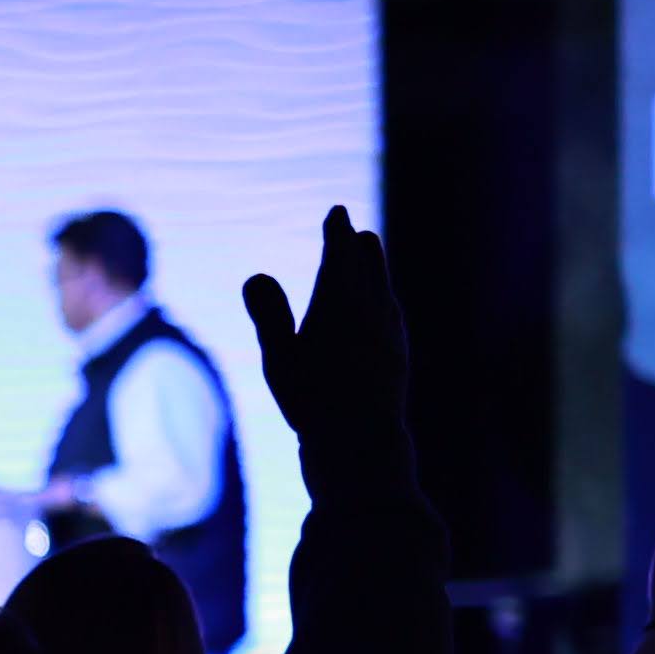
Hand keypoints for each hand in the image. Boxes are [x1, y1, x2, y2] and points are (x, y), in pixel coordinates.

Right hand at [238, 204, 404, 436]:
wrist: (363, 441)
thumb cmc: (313, 400)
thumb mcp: (279, 358)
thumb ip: (269, 314)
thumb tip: (255, 275)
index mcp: (340, 302)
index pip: (341, 255)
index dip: (337, 232)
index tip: (338, 212)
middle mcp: (372, 311)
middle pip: (369, 268)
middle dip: (360, 249)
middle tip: (357, 233)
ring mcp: (390, 334)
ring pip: (384, 292)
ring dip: (376, 272)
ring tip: (373, 262)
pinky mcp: (398, 356)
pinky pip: (392, 316)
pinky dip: (384, 302)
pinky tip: (385, 314)